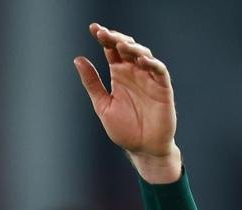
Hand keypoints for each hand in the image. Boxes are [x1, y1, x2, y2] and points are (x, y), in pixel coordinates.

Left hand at [74, 23, 181, 182]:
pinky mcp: (163, 89)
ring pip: (144, 56)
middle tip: (103, 33)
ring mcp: (149, 80)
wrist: (142, 149)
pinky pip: (159, 72)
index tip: (93, 28)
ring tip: (120, 44)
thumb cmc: (124, 128)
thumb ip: (92, 83)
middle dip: (116, 39)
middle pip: (127, 50)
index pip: (112, 52)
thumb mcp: (102, 104)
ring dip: (133, 49)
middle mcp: (135, 74)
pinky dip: (151, 64)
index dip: (104, 39)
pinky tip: (141, 60)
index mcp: (119, 76)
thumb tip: (78, 59)